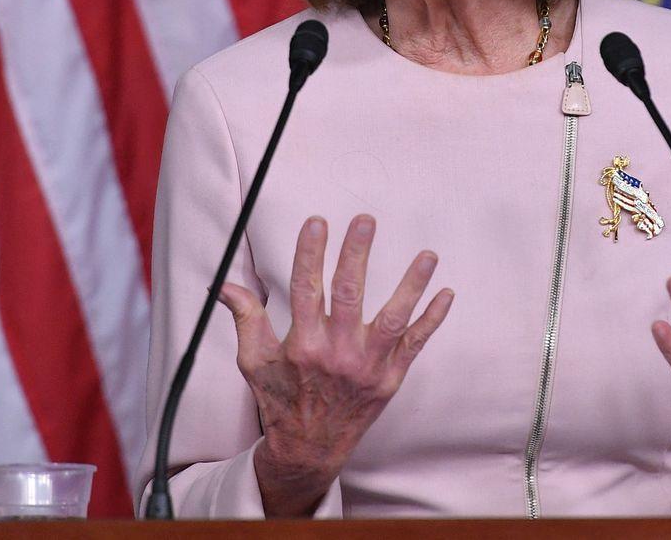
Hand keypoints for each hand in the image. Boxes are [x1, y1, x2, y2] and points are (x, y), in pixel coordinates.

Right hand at [217, 214, 453, 516]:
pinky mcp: (390, 379)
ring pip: (394, 318)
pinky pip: (415, 344)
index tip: (317, 221)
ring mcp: (368, 367)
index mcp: (303, 345)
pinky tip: (447, 294)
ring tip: (428, 255)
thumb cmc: (280, 400)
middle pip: (350, 294)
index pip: (306, 288)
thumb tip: (223, 285)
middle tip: (366, 220)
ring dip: (412, 285)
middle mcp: (337, 354)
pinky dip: (432, 320)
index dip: (310, 253)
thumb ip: (245, 318)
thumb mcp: (254, 362)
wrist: (309, 450)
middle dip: (357, 254)